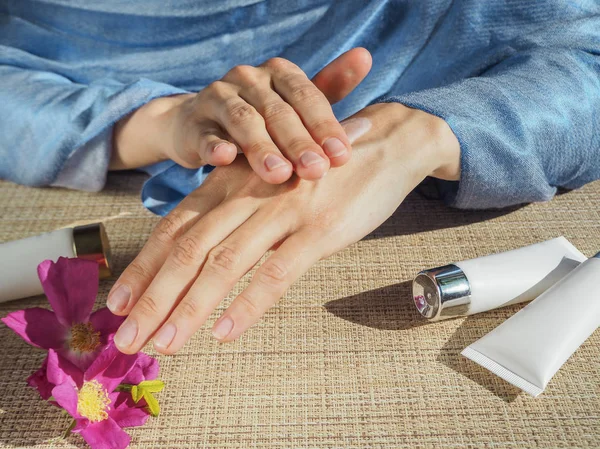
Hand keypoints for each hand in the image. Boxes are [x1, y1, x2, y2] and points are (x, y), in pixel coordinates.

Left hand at [108, 102, 459, 353]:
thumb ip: (236, 211)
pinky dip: (248, 304)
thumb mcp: (269, 181)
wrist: (383, 143)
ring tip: (165, 345)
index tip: (119, 304)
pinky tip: (226, 332)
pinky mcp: (319, 229)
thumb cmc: (319, 168)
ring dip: (190, 308)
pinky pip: (277, 271)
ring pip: (224, 263)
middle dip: (153, 298)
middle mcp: (247, 194)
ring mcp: (283, 210)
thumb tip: (202, 253)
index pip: (174, 227)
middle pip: (188, 250)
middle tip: (128, 339)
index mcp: (230, 182)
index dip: (144, 266)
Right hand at [111, 48, 371, 182]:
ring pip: (243, 121)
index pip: (307, 96)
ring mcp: (218, 98)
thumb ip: (330, 87)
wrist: (200, 125)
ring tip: (279, 174)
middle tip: (315, 171)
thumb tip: (366, 57)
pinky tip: (224, 159)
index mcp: (279, 72)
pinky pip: (205, 136)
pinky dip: (214, 147)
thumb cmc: (261, 118)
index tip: (341, 157)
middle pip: (278, 110)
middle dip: (298, 142)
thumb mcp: (295, 103)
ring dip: (261, 147)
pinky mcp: (194, 124)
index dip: (325, 126)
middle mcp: (249, 78)